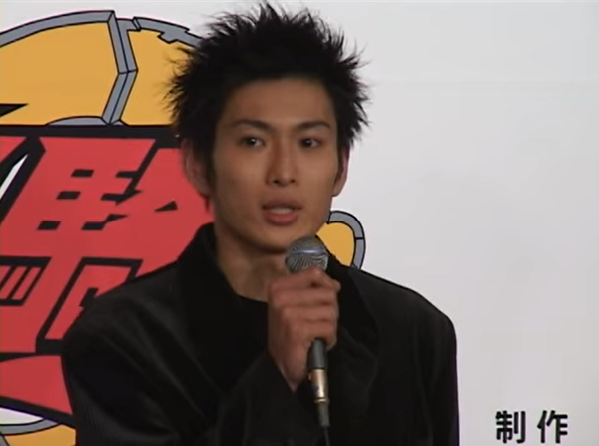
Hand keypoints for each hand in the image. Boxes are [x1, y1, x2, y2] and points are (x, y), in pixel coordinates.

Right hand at [267, 266, 339, 390]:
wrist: (280, 366)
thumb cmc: (289, 336)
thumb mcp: (294, 305)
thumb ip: (312, 289)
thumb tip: (334, 284)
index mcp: (278, 286)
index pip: (314, 272)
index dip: (327, 284)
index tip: (327, 295)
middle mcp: (280, 297)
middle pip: (327, 292)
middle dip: (330, 310)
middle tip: (318, 323)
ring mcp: (288, 312)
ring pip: (330, 310)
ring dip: (329, 326)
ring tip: (316, 333)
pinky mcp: (298, 329)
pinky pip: (329, 327)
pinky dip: (329, 338)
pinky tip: (317, 342)